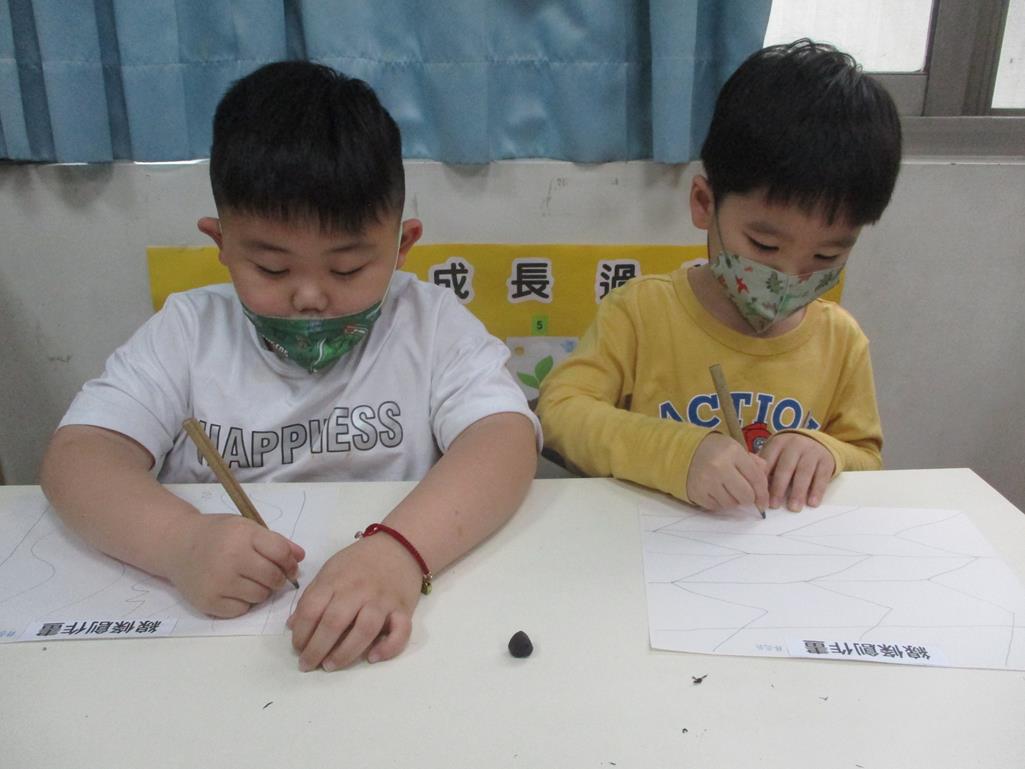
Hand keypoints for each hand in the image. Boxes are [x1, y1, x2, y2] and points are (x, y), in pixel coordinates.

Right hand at [166, 514, 303, 617]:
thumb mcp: (247, 527)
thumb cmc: (217, 534)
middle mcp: (231, 558)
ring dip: (262, 591)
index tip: (289, 566)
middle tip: (270, 575)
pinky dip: (243, 603)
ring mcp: (219, 582)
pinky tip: (234, 589)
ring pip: (260, 596)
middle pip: (273, 578)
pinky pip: (241, 610)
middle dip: (278, 579)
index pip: (280, 553)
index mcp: (243, 535)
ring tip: (249, 580)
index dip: (290, 562)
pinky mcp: (209, 602)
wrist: (177, 545)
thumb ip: (276, 542)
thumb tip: (301, 557)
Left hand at [287, 533, 422, 671]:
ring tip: (330, 665)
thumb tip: (293, 626)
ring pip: (364, 630)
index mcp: (336, 580)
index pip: (312, 610)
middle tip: (307, 665)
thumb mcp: (330, 570)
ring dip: (345, 653)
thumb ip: (312, 596)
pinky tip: (373, 657)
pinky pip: (400, 631)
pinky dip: (388, 647)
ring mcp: (382, 600)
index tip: (297, 648)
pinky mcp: (404, 609)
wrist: (399, 545)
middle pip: (334, 623)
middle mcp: (358, 590)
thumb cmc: (360, 561)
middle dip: (316, 649)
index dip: (300, 633)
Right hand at [687, 432, 768, 511]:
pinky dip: (720, 502)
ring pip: (731, 504)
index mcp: (733, 452)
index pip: (756, 478)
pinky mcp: (697, 493)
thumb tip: (765, 486)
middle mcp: (719, 467)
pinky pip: (717, 507)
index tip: (764, 501)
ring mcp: (707, 481)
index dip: (763, 493)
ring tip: (728, 490)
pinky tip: (716, 492)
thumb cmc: (714, 450)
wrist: (682, 450)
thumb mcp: (735, 449)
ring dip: (734, 501)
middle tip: (746, 496)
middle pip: (746, 495)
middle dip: (749, 499)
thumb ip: (753, 464)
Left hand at [759, 433, 835, 510]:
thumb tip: (753, 487)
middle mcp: (795, 445)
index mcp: (778, 443)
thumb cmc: (789, 453)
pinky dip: (817, 491)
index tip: (758, 495)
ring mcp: (812, 451)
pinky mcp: (826, 460)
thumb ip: (766, 466)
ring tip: (794, 508)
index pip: (768, 461)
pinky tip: (812, 503)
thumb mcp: (776, 453)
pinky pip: (822, 476)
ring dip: (798, 492)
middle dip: (779, 488)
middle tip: (774, 505)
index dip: (762, 479)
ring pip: (804, 472)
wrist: (817, 441)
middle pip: (785, 468)